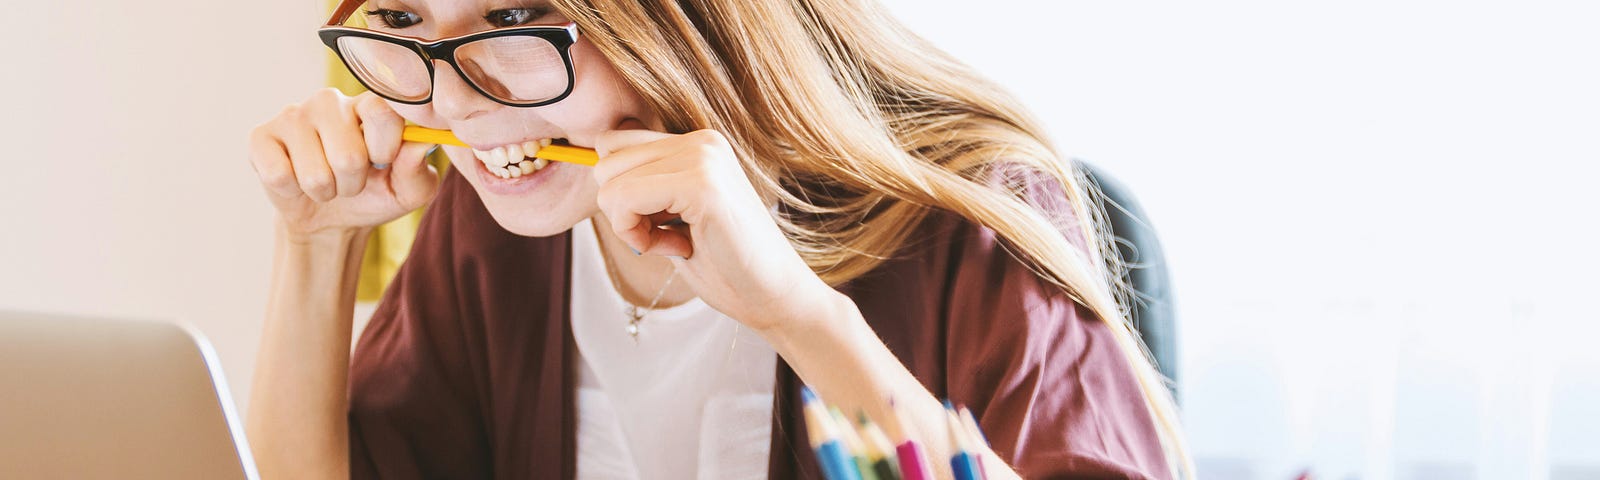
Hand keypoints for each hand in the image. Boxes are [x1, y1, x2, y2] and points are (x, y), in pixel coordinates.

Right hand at [249, 88, 439, 237]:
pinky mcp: (261, 136)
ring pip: (315, 173)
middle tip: (350, 181)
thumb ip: (418, 169)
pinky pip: (279, 175)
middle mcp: (330, 101)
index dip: (385, 149)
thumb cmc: (374, 194)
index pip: (382, 112)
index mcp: (370, 104)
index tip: (383, 163)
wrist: (330, 218)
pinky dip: (292, 191)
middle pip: (348, 155)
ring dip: (325, 191)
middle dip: (353, 183)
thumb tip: (420, 144)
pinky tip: (295, 180)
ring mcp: (293, 115)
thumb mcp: (408, 191)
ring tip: (325, 183)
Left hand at [592, 128, 838, 333]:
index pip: (614, 144)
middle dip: (621, 209)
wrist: (775, 297)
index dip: (620, 193)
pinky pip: (624, 199)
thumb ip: (644, 187)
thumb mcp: (674, 216)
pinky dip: (635, 234)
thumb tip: (594, 166)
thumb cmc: (724, 265)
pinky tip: (675, 248)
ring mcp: (704, 157)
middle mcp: (701, 140)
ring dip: (629, 224)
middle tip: (664, 237)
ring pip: (609, 181)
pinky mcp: (702, 184)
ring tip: (674, 242)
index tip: (657, 225)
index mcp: (697, 143)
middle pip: (605, 160)